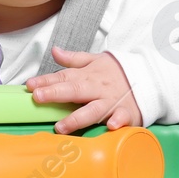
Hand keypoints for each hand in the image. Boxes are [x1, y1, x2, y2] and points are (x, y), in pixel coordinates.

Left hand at [26, 47, 142, 133]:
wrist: (149, 76)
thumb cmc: (118, 72)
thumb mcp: (96, 60)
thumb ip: (74, 59)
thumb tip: (54, 51)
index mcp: (87, 76)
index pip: (63, 77)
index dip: (46, 81)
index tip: (30, 85)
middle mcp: (97, 89)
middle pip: (74, 90)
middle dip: (56, 93)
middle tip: (38, 97)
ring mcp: (111, 101)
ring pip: (93, 110)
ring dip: (77, 118)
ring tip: (61, 126)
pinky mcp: (126, 112)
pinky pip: (122, 117)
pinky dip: (118, 121)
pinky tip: (111, 126)